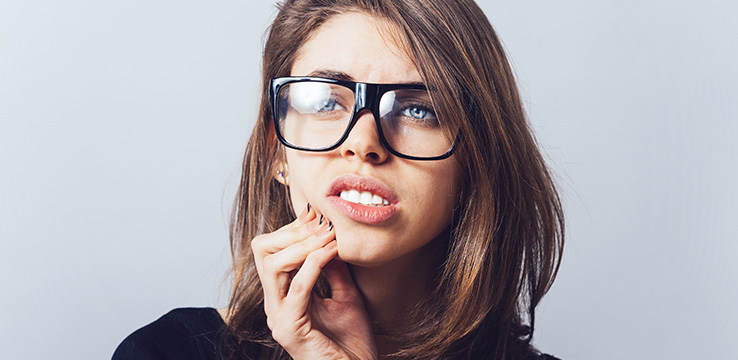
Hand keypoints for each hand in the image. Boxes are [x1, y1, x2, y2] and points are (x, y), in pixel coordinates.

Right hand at [251, 204, 377, 359]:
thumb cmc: (352, 342)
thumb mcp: (344, 294)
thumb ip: (333, 268)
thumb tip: (331, 237)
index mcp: (283, 296)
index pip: (271, 250)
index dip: (292, 229)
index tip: (317, 215)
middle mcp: (275, 304)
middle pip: (263, 251)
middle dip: (292, 232)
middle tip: (321, 222)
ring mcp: (279, 317)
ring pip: (272, 265)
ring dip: (303, 244)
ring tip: (328, 235)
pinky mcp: (290, 328)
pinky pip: (297, 287)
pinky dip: (314, 264)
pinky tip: (331, 251)